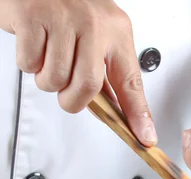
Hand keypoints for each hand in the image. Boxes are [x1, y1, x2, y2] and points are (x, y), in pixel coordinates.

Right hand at [0, 0, 156, 145]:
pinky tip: (34, 43)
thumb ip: (105, 69)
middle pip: (87, 87)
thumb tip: (112, 109)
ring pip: (54, 79)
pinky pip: (29, 64)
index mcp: (116, 31)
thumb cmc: (67, 4)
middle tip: (67, 92)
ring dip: (47, 79)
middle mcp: (94, 25)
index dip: (138, 114)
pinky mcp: (33, 17)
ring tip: (48, 56)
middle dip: (73, 100)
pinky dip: (28, 63)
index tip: (145, 137)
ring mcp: (64, 20)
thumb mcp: (98, 32)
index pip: (132, 82)